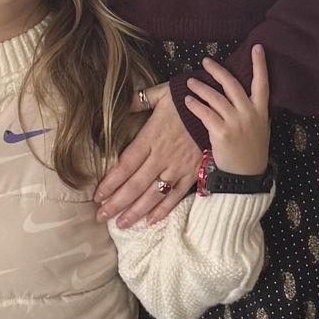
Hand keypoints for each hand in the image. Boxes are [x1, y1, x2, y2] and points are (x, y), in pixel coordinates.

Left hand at [95, 86, 200, 227]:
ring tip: (122, 224)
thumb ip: (139, 100)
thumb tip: (121, 105)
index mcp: (152, 136)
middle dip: (117, 203)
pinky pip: (177, 195)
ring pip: (154, 194)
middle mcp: (163, 156)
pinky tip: (150, 221)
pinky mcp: (194, 173)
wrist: (220, 106)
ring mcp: (179, 167)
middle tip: (101, 216)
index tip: (98, 196)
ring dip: (136, 211)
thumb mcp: (161, 94)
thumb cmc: (188, 99)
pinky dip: (164, 210)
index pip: (126, 164)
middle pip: (136, 184)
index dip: (111, 182)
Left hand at [184, 47, 268, 174]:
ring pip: (215, 97)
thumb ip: (252, 112)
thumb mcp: (259, 130)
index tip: (257, 47)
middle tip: (205, 61)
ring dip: (200, 87)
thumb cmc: (251, 153)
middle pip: (232, 84)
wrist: (245, 178)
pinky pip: (205, 113)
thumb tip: (245, 97)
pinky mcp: (221, 132)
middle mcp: (249, 113)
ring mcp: (236, 122)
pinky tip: (188, 101)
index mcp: (260, 112)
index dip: (259, 64)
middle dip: (217, 70)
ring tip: (190, 82)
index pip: (263, 83)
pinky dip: (195, 105)